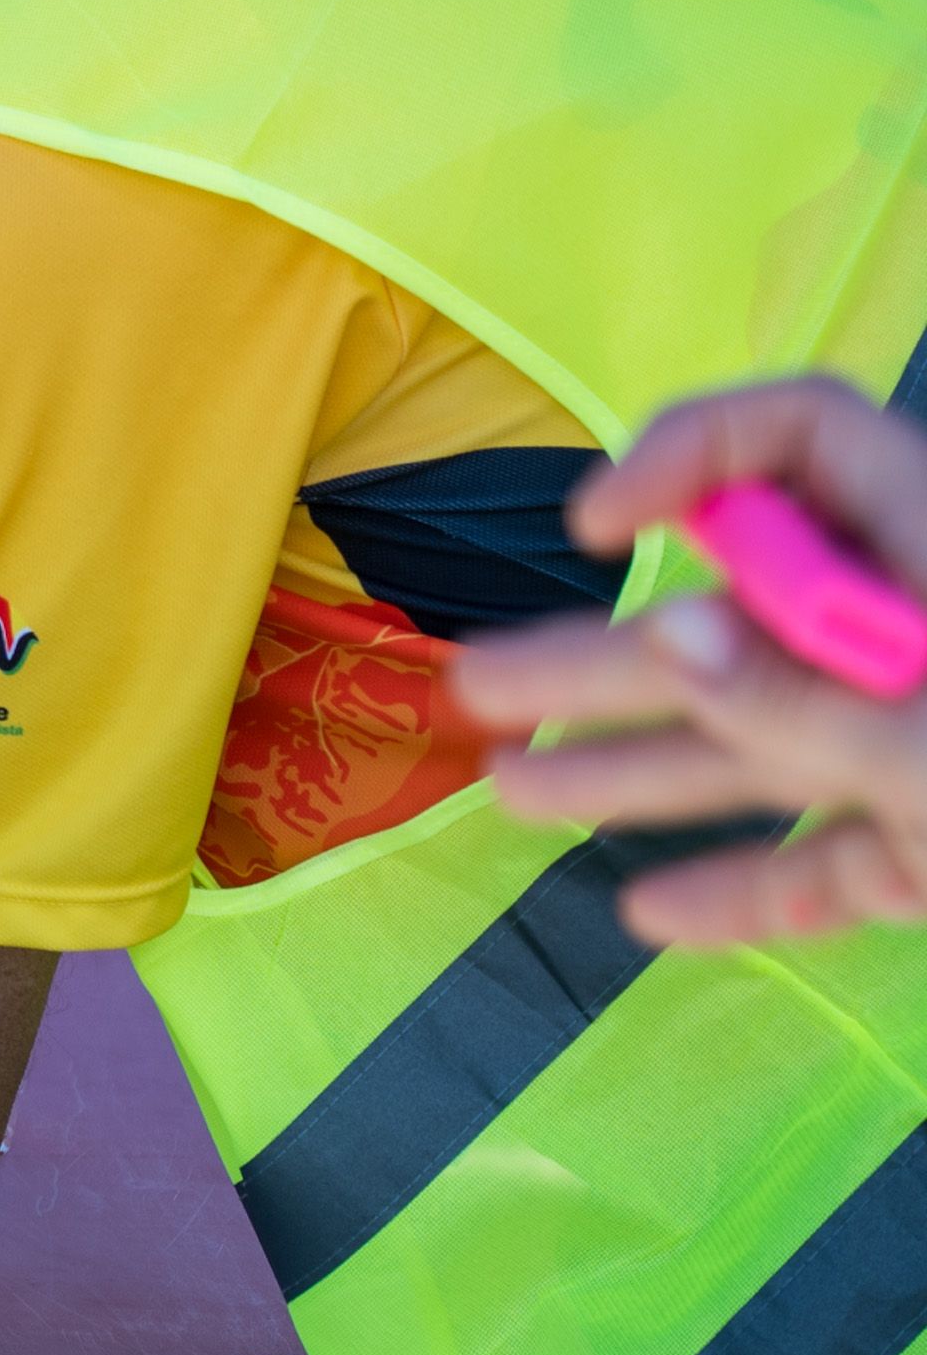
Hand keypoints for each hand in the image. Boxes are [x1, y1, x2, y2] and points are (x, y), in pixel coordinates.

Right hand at [452, 376, 926, 943]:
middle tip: (473, 686)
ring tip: (512, 793)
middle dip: (597, 660)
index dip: (695, 455)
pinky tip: (655, 916)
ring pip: (769, 746)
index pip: (805, 438)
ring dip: (639, 771)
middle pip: (737, 622)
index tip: (595, 529)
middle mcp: (913, 634)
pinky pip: (833, 857)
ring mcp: (926, 746)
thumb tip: (668, 633)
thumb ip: (803, 700)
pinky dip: (752, 884)